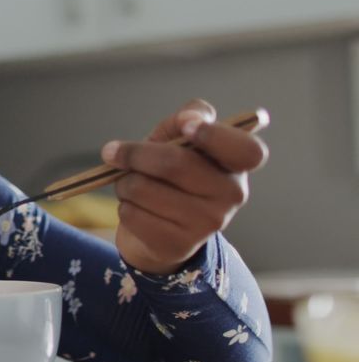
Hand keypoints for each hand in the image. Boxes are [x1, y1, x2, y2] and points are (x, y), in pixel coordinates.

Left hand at [100, 99, 268, 274]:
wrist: (158, 226)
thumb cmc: (170, 173)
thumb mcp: (178, 138)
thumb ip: (187, 116)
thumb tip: (191, 116)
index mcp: (238, 164)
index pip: (248, 151)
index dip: (217, 135)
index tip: (187, 127)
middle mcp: (232, 195)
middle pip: (175, 164)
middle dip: (135, 154)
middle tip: (112, 152)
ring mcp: (208, 224)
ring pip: (144, 189)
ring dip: (125, 182)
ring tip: (130, 185)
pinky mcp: (178, 244)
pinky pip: (132, 214)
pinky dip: (123, 206)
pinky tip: (136, 208)